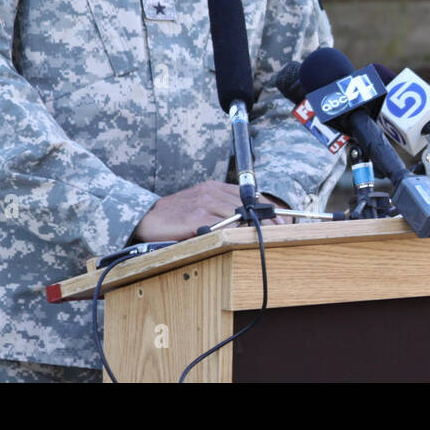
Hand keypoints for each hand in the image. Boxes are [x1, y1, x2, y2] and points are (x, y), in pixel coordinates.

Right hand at [131, 181, 291, 241]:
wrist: (146, 218)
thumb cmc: (174, 215)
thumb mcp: (199, 204)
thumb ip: (219, 208)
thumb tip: (244, 220)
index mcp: (213, 187)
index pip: (249, 194)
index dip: (267, 208)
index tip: (283, 220)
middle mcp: (211, 192)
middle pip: (248, 204)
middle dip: (267, 219)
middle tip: (281, 232)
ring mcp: (205, 205)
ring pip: (239, 215)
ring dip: (254, 228)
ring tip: (267, 240)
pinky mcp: (198, 219)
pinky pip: (223, 227)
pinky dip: (235, 234)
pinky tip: (244, 242)